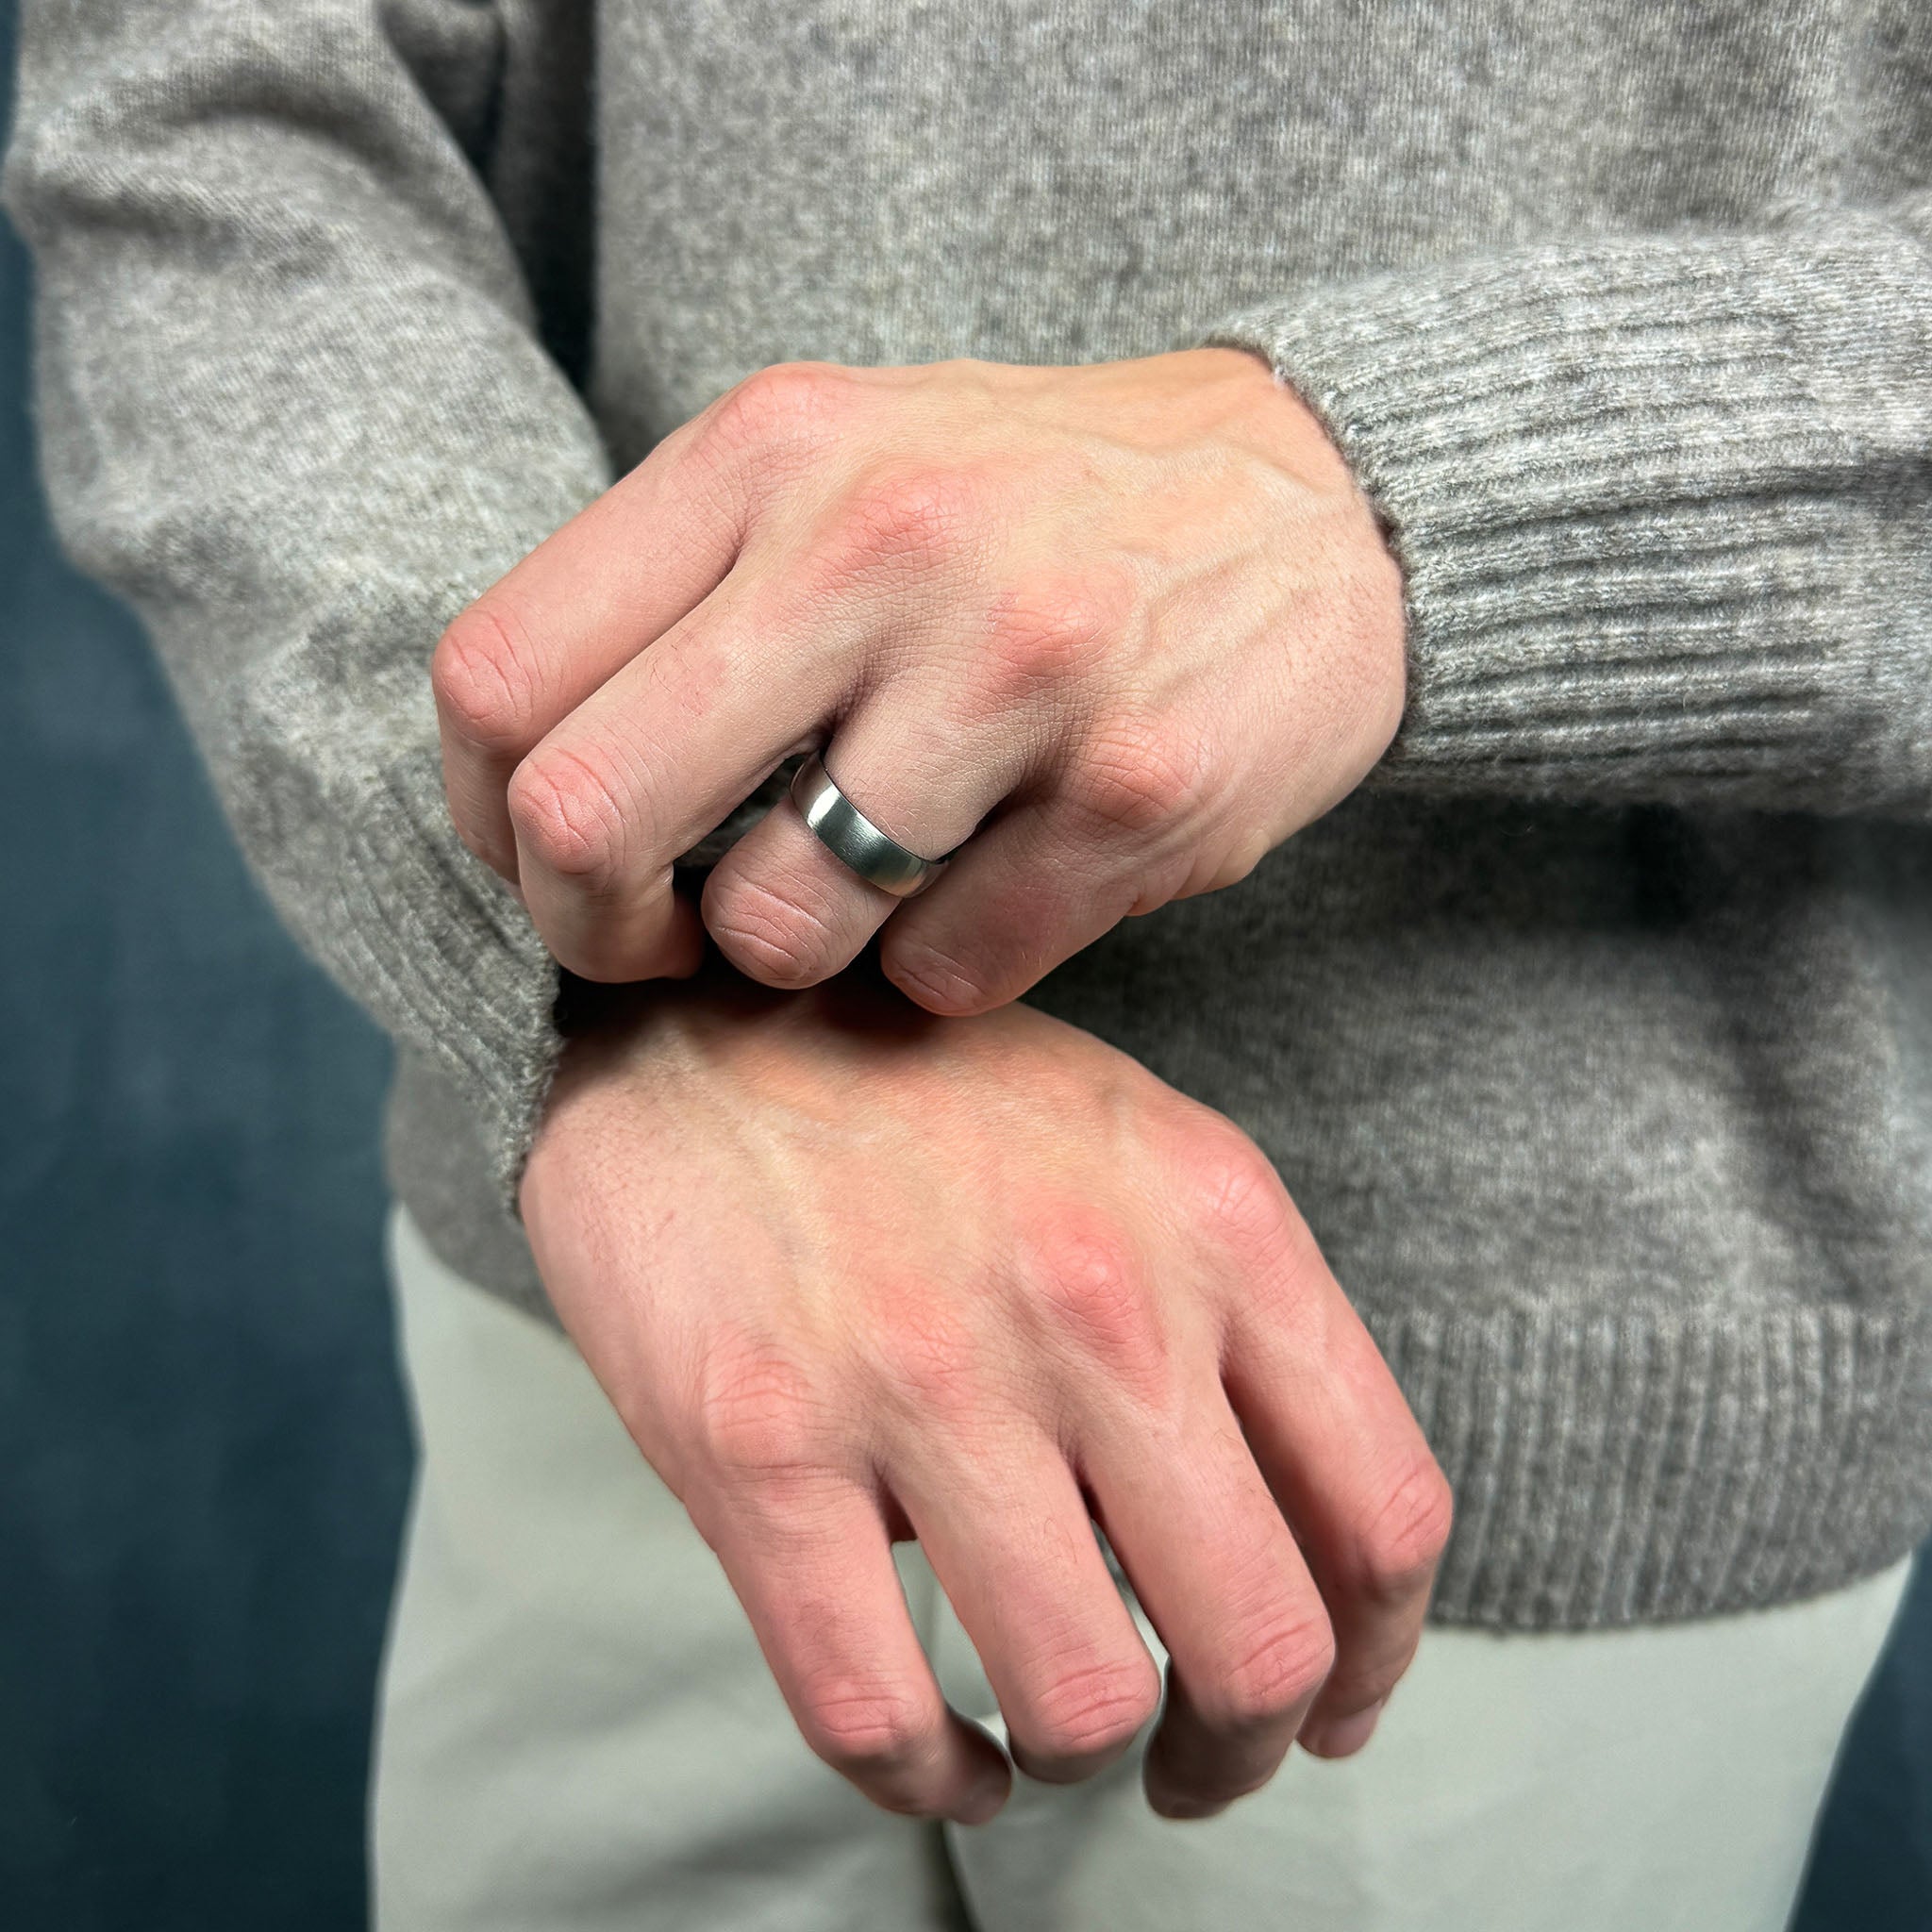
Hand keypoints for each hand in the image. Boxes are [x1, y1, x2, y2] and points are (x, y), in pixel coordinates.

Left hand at [435, 348, 1404, 1008]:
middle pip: (589, 818)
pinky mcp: (1134, 793)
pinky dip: (949, 962)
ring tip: (876, 881)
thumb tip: (532, 794)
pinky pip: (945, 973)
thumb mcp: (841, 465)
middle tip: (671, 936)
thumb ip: (684, 592)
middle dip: (601, 930)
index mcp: (767, 453)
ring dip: (805, 950)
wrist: (1321, 499)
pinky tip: (1005, 880)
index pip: (495, 678)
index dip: (487, 817)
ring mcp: (1015, 670)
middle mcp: (877, 545)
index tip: (559, 859)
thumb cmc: (1033, 507)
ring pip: (779, 930)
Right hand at [519, 963, 1449, 1824]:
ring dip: (1082, 1763)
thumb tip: (1283, 1553)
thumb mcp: (1138, 1147)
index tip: (1336, 1705)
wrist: (700, 1020)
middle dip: (1243, 1751)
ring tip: (1050, 1731)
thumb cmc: (936, 1101)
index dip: (1378, 1658)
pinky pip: (875, 1713)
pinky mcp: (760, 1447)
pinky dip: (928, 1780)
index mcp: (1214, 1220)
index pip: (1381, 1513)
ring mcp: (924, 1376)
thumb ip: (1235, 1325)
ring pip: (1080, 1706)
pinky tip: (941, 1755)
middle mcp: (1096, 1301)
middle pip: (1259, 1645)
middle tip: (1199, 1761)